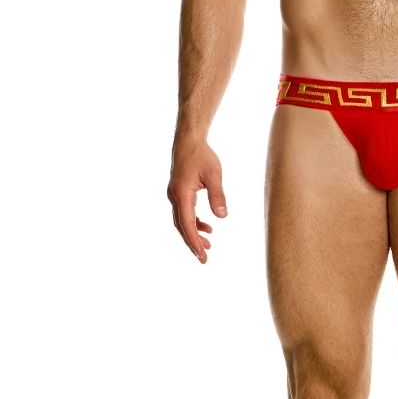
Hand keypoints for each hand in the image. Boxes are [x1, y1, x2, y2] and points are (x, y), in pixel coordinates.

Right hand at [167, 128, 227, 263]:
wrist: (188, 140)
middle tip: (204, 258)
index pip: (187, 224)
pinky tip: (207, 227)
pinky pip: (184, 212)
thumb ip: (218, 196)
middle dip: (193, 243)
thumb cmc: (202, 155)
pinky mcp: (178, 192)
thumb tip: (222, 216)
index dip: (194, 241)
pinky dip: (194, 222)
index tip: (202, 255)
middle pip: (182, 226)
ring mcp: (175, 195)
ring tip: (208, 244)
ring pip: (182, 221)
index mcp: (182, 194)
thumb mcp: (214, 175)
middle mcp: (174, 197)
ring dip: (193, 233)